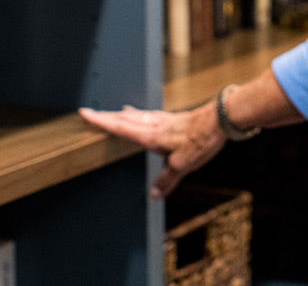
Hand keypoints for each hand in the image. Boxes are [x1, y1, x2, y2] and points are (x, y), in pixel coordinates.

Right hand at [78, 101, 224, 197]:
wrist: (221, 119)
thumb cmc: (202, 139)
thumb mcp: (183, 165)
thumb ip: (166, 180)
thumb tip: (152, 195)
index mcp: (152, 135)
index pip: (121, 127)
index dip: (102, 122)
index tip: (86, 114)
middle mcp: (155, 125)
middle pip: (124, 119)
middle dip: (106, 117)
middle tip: (89, 113)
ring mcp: (164, 120)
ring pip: (136, 116)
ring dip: (121, 115)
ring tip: (111, 114)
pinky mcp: (174, 119)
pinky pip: (149, 115)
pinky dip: (139, 114)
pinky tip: (141, 114)